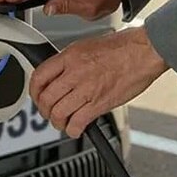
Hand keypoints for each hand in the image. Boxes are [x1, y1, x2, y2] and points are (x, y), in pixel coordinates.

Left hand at [30, 27, 167, 137]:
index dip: (33, 91)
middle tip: (48, 113)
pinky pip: (78, 122)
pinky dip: (73, 130)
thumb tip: (59, 75)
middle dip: (44, 110)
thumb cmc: (121, 47)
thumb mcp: (86, 46)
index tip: (36, 96)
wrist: (143, 51)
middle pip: (46, 98)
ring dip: (57, 122)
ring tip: (61, 122)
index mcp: (69, 56)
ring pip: (58, 112)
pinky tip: (76, 128)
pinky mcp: (100, 103)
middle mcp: (74, 72)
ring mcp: (86, 89)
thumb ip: (70, 61)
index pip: (39, 76)